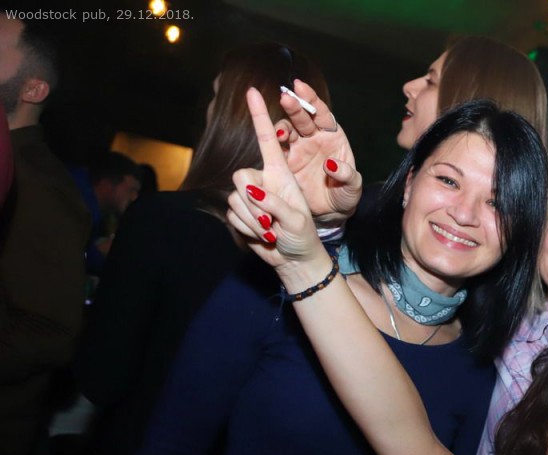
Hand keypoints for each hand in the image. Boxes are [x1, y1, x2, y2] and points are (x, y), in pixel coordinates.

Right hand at [226, 87, 329, 291]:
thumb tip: (252, 190)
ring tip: (273, 231)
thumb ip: (275, 203)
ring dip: (252, 220)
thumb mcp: (297, 219)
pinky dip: (247, 229)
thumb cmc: (303, 236)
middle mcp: (264, 179)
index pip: (268, 138)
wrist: (294, 258)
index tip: (253, 90)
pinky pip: (232, 213)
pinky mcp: (241, 210)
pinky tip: (264, 236)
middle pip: (240, 175)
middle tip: (270, 222)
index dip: (260, 116)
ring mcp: (251, 195)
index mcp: (282, 172)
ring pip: (235, 198)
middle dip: (252, 200)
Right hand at [275, 79, 361, 224]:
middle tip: (285, 99)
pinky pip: (276, 149)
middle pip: (302, 118)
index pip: (322, 114)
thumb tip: (332, 165)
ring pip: (287, 131)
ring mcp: (297, 149)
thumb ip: (347, 175)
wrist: (331, 213)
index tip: (300, 87)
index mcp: (333, 137)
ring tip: (280, 131)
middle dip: (294, 107)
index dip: (312, 99)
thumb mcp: (352, 187)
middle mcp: (313, 138)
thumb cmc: (345, 195)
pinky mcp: (285, 162)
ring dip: (282, 126)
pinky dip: (273, 143)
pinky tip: (272, 141)